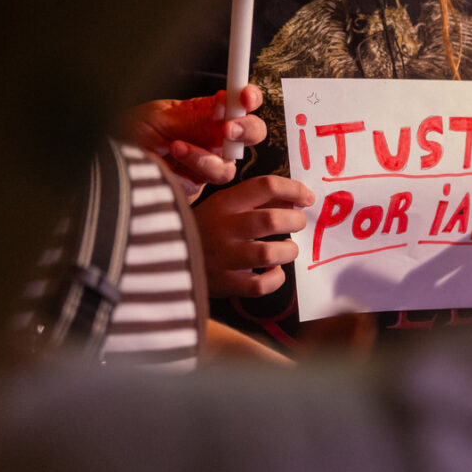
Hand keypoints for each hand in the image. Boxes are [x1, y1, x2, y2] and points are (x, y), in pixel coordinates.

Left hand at [120, 85, 266, 197]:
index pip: (239, 103)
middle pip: (250, 135)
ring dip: (205, 156)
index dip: (249, 98)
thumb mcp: (160, 117)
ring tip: (176, 146)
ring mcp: (207, 164)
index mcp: (206, 114)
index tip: (244, 97)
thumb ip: (195, 114)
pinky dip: (191, 169)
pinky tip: (171, 163)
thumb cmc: (129, 135)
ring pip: (229, 165)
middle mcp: (212, 139)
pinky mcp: (197, 186)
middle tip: (229, 129)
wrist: (111, 166)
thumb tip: (225, 103)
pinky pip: (208, 181)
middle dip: (246, 130)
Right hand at [193, 175, 314, 296]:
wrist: (163, 256)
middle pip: (272, 220)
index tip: (307, 197)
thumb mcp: (222, 206)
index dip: (294, 190)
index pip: (265, 186)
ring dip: (288, 250)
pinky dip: (275, 279)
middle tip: (298, 222)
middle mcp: (223, 228)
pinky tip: (274, 271)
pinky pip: (260, 285)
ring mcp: (223, 258)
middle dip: (295, 220)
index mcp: (224, 203)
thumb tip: (294, 199)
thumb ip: (255, 201)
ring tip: (288, 248)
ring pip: (269, 254)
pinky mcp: (225, 284)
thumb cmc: (204, 228)